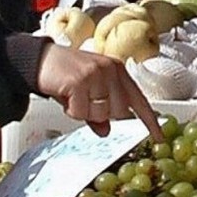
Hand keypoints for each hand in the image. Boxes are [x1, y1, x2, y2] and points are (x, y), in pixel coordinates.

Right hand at [35, 43, 162, 141]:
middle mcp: (110, 70)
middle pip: (119, 112)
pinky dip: (72, 110)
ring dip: (84, 112)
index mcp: (117, 71)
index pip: (139, 99)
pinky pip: (82, 111)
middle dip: (100, 114)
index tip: (158, 137)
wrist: (39, 59)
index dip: (149, 120)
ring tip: (73, 97)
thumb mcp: (86, 92)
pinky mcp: (80, 81)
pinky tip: (66, 97)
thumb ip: (99, 112)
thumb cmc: (64, 74)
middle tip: (84, 102)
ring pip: (101, 113)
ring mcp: (96, 74)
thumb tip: (107, 131)